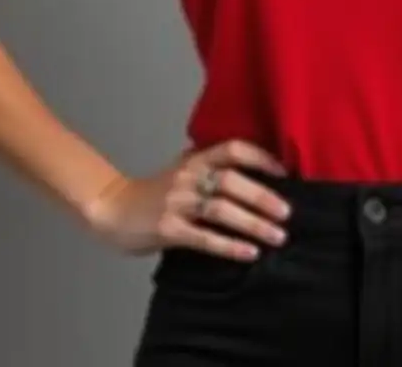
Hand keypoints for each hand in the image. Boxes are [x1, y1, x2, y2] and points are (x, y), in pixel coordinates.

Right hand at [81, 139, 292, 258]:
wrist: (114, 208)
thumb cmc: (156, 191)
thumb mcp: (183, 169)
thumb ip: (210, 166)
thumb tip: (254, 170)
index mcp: (195, 158)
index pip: (233, 149)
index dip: (261, 158)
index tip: (284, 173)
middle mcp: (188, 176)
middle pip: (232, 181)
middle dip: (263, 197)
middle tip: (288, 213)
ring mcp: (177, 202)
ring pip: (222, 210)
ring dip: (253, 224)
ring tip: (278, 236)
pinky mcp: (168, 229)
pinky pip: (204, 238)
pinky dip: (230, 246)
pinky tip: (249, 253)